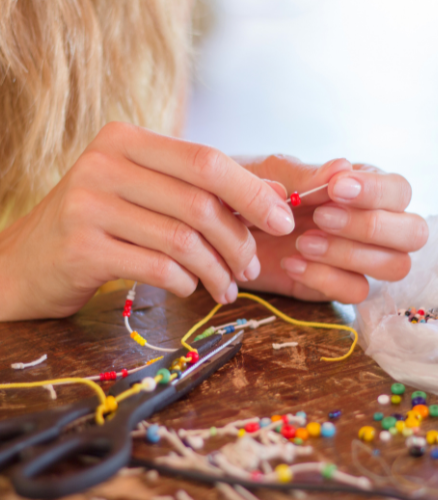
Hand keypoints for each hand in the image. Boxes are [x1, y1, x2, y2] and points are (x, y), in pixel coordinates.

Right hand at [0, 123, 295, 330]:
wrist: (23, 266)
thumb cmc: (94, 228)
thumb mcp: (140, 195)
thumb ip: (195, 190)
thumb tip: (274, 197)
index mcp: (124, 141)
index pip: (206, 160)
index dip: (253, 192)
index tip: (283, 222)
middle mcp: (103, 163)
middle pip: (199, 201)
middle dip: (238, 240)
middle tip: (251, 268)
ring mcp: (87, 205)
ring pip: (182, 239)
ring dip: (216, 270)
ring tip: (226, 288)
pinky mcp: (80, 247)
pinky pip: (157, 267)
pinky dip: (185, 282)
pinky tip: (188, 289)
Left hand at [240, 155, 428, 303]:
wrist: (222, 226)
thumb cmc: (251, 192)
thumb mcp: (271, 175)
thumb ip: (304, 174)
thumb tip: (342, 168)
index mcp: (360, 189)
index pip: (399, 190)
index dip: (376, 192)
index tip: (336, 190)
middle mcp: (367, 224)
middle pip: (412, 233)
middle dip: (371, 227)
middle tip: (321, 219)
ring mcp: (354, 258)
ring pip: (394, 266)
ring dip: (350, 255)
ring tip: (302, 243)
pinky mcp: (334, 285)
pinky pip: (356, 292)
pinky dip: (326, 279)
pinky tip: (291, 263)